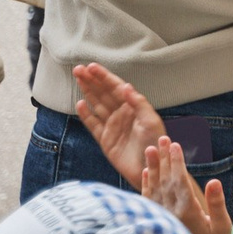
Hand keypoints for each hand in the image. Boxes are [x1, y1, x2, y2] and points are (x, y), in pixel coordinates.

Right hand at [73, 62, 166, 182]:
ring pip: (96, 105)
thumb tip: (126, 86)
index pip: (115, 87)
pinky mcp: (105, 140)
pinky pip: (93, 124)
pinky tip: (80, 104)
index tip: (91, 67)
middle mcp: (121, 113)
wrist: (150, 166)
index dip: (103, 76)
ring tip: (77, 79)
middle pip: (103, 93)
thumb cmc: (155, 141)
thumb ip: (138, 103)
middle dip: (91, 80)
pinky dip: (86, 115)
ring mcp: (112, 126)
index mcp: (133, 106)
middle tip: (78, 69)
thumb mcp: (151, 120)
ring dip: (87, 92)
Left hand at [141, 139, 231, 233]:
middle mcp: (170, 212)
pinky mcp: (156, 221)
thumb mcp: (221, 226)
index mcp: (187, 211)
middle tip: (162, 138)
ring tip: (149, 149)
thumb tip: (214, 181)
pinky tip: (145, 173)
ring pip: (153, 187)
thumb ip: (217, 203)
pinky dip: (145, 185)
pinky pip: (147, 200)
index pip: (179, 180)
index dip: (176, 162)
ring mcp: (160, 216)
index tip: (174, 144)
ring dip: (152, 168)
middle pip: (164, 179)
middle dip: (163, 158)